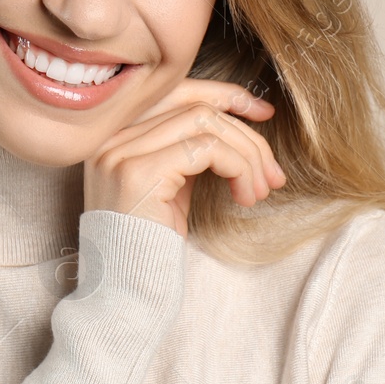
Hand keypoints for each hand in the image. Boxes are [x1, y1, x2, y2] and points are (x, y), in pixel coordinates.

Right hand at [83, 79, 287, 236]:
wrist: (124, 293)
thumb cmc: (152, 246)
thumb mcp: (172, 188)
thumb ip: (190, 152)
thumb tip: (241, 128)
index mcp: (117, 134)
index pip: (177, 90)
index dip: (226, 95)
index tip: (263, 112)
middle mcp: (111, 136)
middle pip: (196, 105)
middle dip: (246, 134)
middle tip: (273, 173)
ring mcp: (120, 151)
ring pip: (205, 122)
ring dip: (247, 154)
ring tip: (260, 190)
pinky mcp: (138, 172)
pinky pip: (205, 149)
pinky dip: (238, 168)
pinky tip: (244, 196)